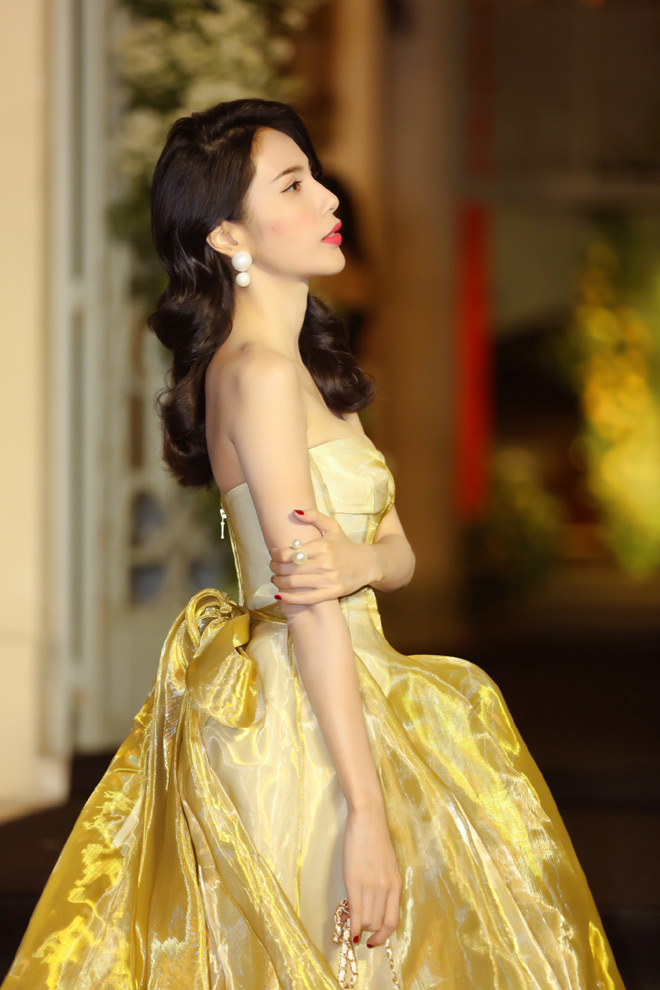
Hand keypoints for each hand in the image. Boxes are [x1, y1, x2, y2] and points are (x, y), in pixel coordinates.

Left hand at [268, 508, 376, 604]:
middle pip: (290, 568)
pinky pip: (306, 598)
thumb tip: (294, 511)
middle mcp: (325, 563)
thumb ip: (314, 517)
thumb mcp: (332, 527)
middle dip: (275, 568)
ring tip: (275, 578)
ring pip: (295, 583)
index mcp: (323, 546)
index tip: (274, 554)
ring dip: (280, 582)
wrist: (367, 564)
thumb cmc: (345, 545)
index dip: (277, 555)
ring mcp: (329, 580)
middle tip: (272, 567)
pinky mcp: (332, 593)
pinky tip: (280, 595)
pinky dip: (290, 598)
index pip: (291, 553)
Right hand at [343, 802, 402, 947]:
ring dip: (358, 927)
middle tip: (358, 930)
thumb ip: (385, 885)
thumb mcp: (387, 865)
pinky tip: (348, 933)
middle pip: (377, 923)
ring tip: (351, 925)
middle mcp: (386, 889)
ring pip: (366, 920)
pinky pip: (356, 911)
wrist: (368, 819)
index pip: (392, 922)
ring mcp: (371, 885)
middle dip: (368, 931)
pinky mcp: (355, 881)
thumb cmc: (375, 839)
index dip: (383, 936)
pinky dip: (352, 926)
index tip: (373, 941)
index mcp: (396, 885)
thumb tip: (375, 905)